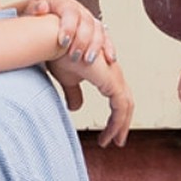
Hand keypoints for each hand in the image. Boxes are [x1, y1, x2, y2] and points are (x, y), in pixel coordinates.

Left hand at [16, 0, 112, 67]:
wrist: (42, 23)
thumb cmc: (36, 19)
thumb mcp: (31, 11)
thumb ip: (33, 8)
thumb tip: (40, 7)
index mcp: (64, 4)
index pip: (70, 12)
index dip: (68, 27)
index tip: (63, 42)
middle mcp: (79, 11)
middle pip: (87, 23)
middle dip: (82, 41)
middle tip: (74, 56)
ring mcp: (89, 21)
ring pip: (98, 31)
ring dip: (94, 46)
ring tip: (87, 61)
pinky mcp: (96, 32)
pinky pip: (106, 39)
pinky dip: (108, 48)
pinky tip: (110, 59)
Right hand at [20, 0, 132, 147]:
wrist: (54, 38)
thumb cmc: (57, 52)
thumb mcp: (67, 78)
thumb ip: (74, 92)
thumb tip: (75, 108)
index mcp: (105, 71)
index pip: (118, 97)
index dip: (116, 116)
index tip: (109, 133)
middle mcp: (113, 71)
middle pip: (126, 102)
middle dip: (123, 123)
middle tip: (117, 141)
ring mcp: (114, 75)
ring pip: (125, 106)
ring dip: (120, 126)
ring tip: (112, 142)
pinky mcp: (111, 80)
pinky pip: (120, 106)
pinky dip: (117, 122)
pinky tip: (108, 134)